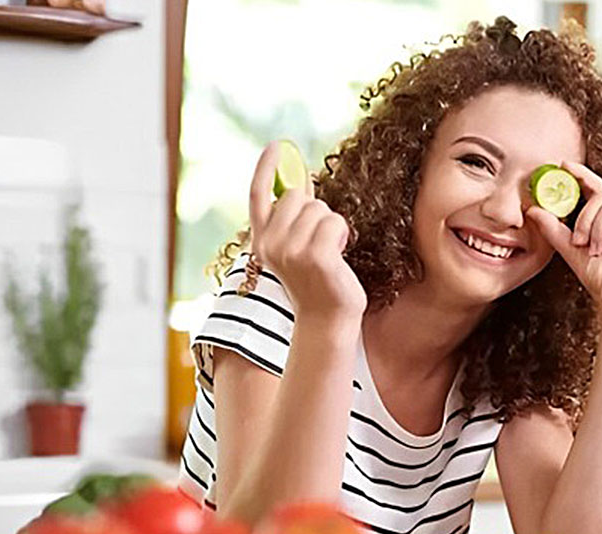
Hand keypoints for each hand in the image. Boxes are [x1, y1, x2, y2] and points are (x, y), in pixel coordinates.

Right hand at [248, 141, 366, 321]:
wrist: (327, 318)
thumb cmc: (317, 281)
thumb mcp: (298, 247)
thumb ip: (295, 218)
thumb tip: (302, 182)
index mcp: (262, 242)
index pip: (258, 196)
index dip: (265, 168)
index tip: (276, 146)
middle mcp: (271, 245)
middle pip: (297, 196)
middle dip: (315, 210)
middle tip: (320, 240)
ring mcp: (291, 251)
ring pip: (319, 208)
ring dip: (331, 225)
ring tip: (329, 252)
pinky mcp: (315, 256)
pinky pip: (335, 222)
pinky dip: (343, 234)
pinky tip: (339, 255)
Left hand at [526, 161, 601, 321]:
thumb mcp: (571, 251)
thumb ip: (554, 230)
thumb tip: (534, 209)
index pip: (594, 189)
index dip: (581, 175)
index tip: (564, 166)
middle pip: (601, 199)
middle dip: (585, 220)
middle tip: (580, 242)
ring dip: (598, 231)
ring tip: (597, 251)